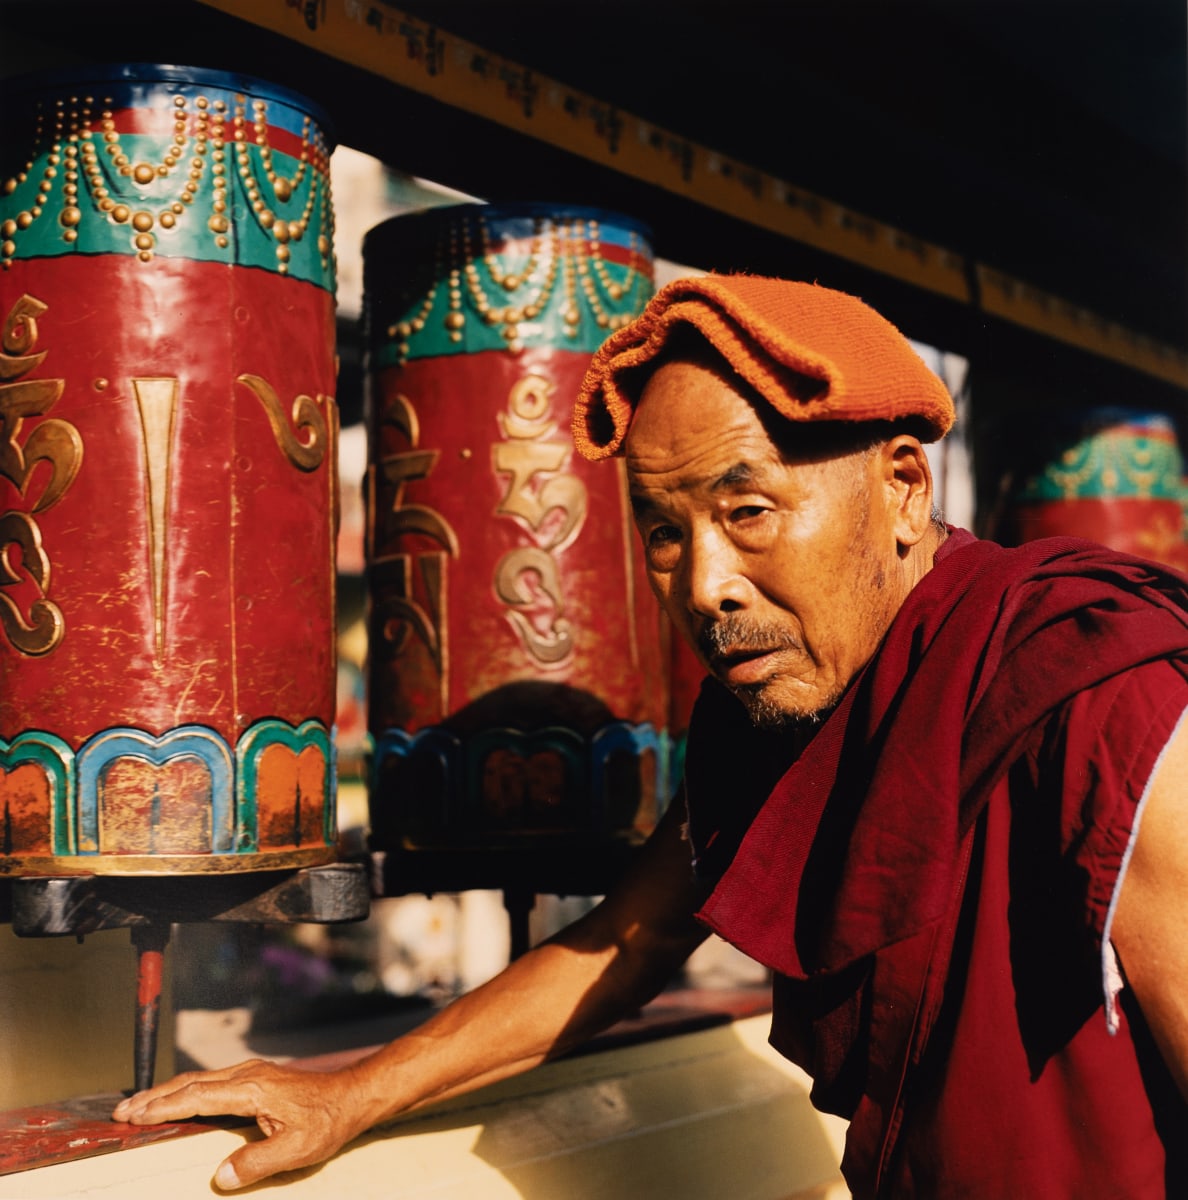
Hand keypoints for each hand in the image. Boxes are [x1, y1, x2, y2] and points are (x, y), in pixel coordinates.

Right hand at [111, 1058, 369, 1189]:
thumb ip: (256, 1163)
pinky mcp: (255, 1077)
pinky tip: (178, 1099)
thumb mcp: (296, 1150)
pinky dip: (186, 1089)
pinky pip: (211, 1081)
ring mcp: (251, 1073)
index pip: (197, 1096)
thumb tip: (220, 1177)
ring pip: (199, 1079)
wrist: (350, 1096)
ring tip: (139, 1106)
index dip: (163, 1106)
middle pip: (191, 1083)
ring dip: (167, 1092)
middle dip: (154, 1097)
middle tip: (122, 1111)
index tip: (134, 1116)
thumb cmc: (326, 1121)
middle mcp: (247, 1075)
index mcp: (251, 1089)